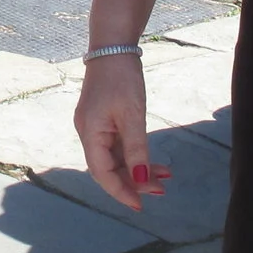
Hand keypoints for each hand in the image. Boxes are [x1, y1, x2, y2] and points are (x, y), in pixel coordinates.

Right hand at [74, 50, 170, 209]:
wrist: (112, 47)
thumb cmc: (122, 78)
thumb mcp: (133, 115)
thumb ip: (137, 149)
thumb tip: (141, 178)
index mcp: (90, 133)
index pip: (102, 173)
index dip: (121, 191)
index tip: (141, 205)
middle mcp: (88, 133)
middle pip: (108, 168)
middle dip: (133, 182)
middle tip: (161, 190)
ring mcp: (94, 127)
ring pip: (115, 158)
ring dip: (137, 169)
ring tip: (165, 176)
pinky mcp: (102, 120)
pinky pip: (117, 146)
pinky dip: (135, 155)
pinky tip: (154, 161)